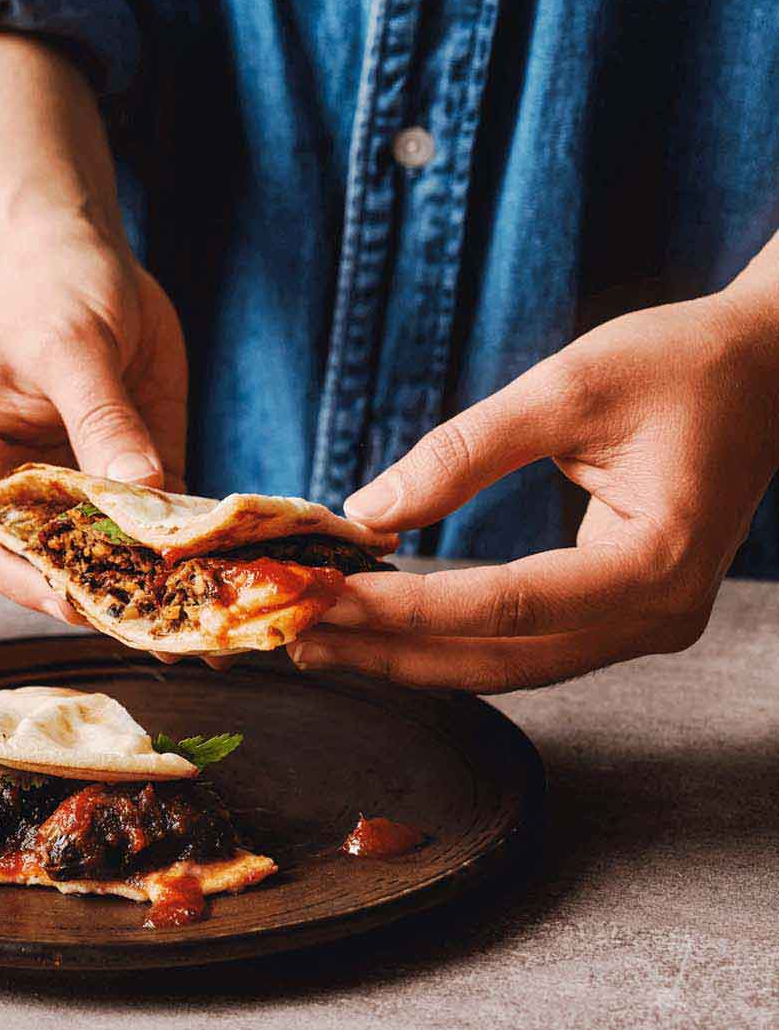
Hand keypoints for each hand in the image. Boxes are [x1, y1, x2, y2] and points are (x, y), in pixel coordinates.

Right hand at [0, 225, 187, 620]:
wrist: (81, 252)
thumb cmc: (49, 288)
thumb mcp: (71, 346)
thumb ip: (101, 419)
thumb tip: (139, 490)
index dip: (24, 577)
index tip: (77, 601)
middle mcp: (16, 493)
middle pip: (47, 564)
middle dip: (103, 599)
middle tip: (162, 633)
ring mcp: (73, 494)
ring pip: (106, 559)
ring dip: (153, 590)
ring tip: (206, 625)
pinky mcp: (129, 482)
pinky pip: (155, 529)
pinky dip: (188, 554)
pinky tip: (227, 577)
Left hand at [286, 288, 778, 690]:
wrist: (770, 368)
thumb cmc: (681, 365)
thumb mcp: (567, 388)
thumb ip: (462, 452)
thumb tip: (365, 511)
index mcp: (657, 562)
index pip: (506, 607)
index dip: (407, 607)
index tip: (322, 593)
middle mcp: (659, 616)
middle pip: (502, 660)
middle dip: (393, 652)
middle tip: (298, 634)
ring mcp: (647, 623)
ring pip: (511, 664)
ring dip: (414, 654)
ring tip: (324, 637)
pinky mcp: (626, 610)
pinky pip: (528, 642)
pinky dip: (454, 636)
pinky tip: (390, 625)